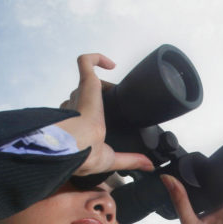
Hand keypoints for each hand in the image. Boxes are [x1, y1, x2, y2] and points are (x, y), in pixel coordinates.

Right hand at [56, 53, 153, 176]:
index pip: (81, 113)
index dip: (93, 111)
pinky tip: (112, 64)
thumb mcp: (111, 159)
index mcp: (78, 125)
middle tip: (117, 102)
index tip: (108, 115)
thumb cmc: (84, 155)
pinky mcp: (86, 83)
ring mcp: (80, 95)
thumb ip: (129, 160)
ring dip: (102, 81)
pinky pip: (85, 61)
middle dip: (99, 96)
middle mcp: (75, 108)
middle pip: (84, 96)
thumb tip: (147, 166)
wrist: (79, 146)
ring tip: (117, 89)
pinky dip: (97, 58)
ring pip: (88, 81)